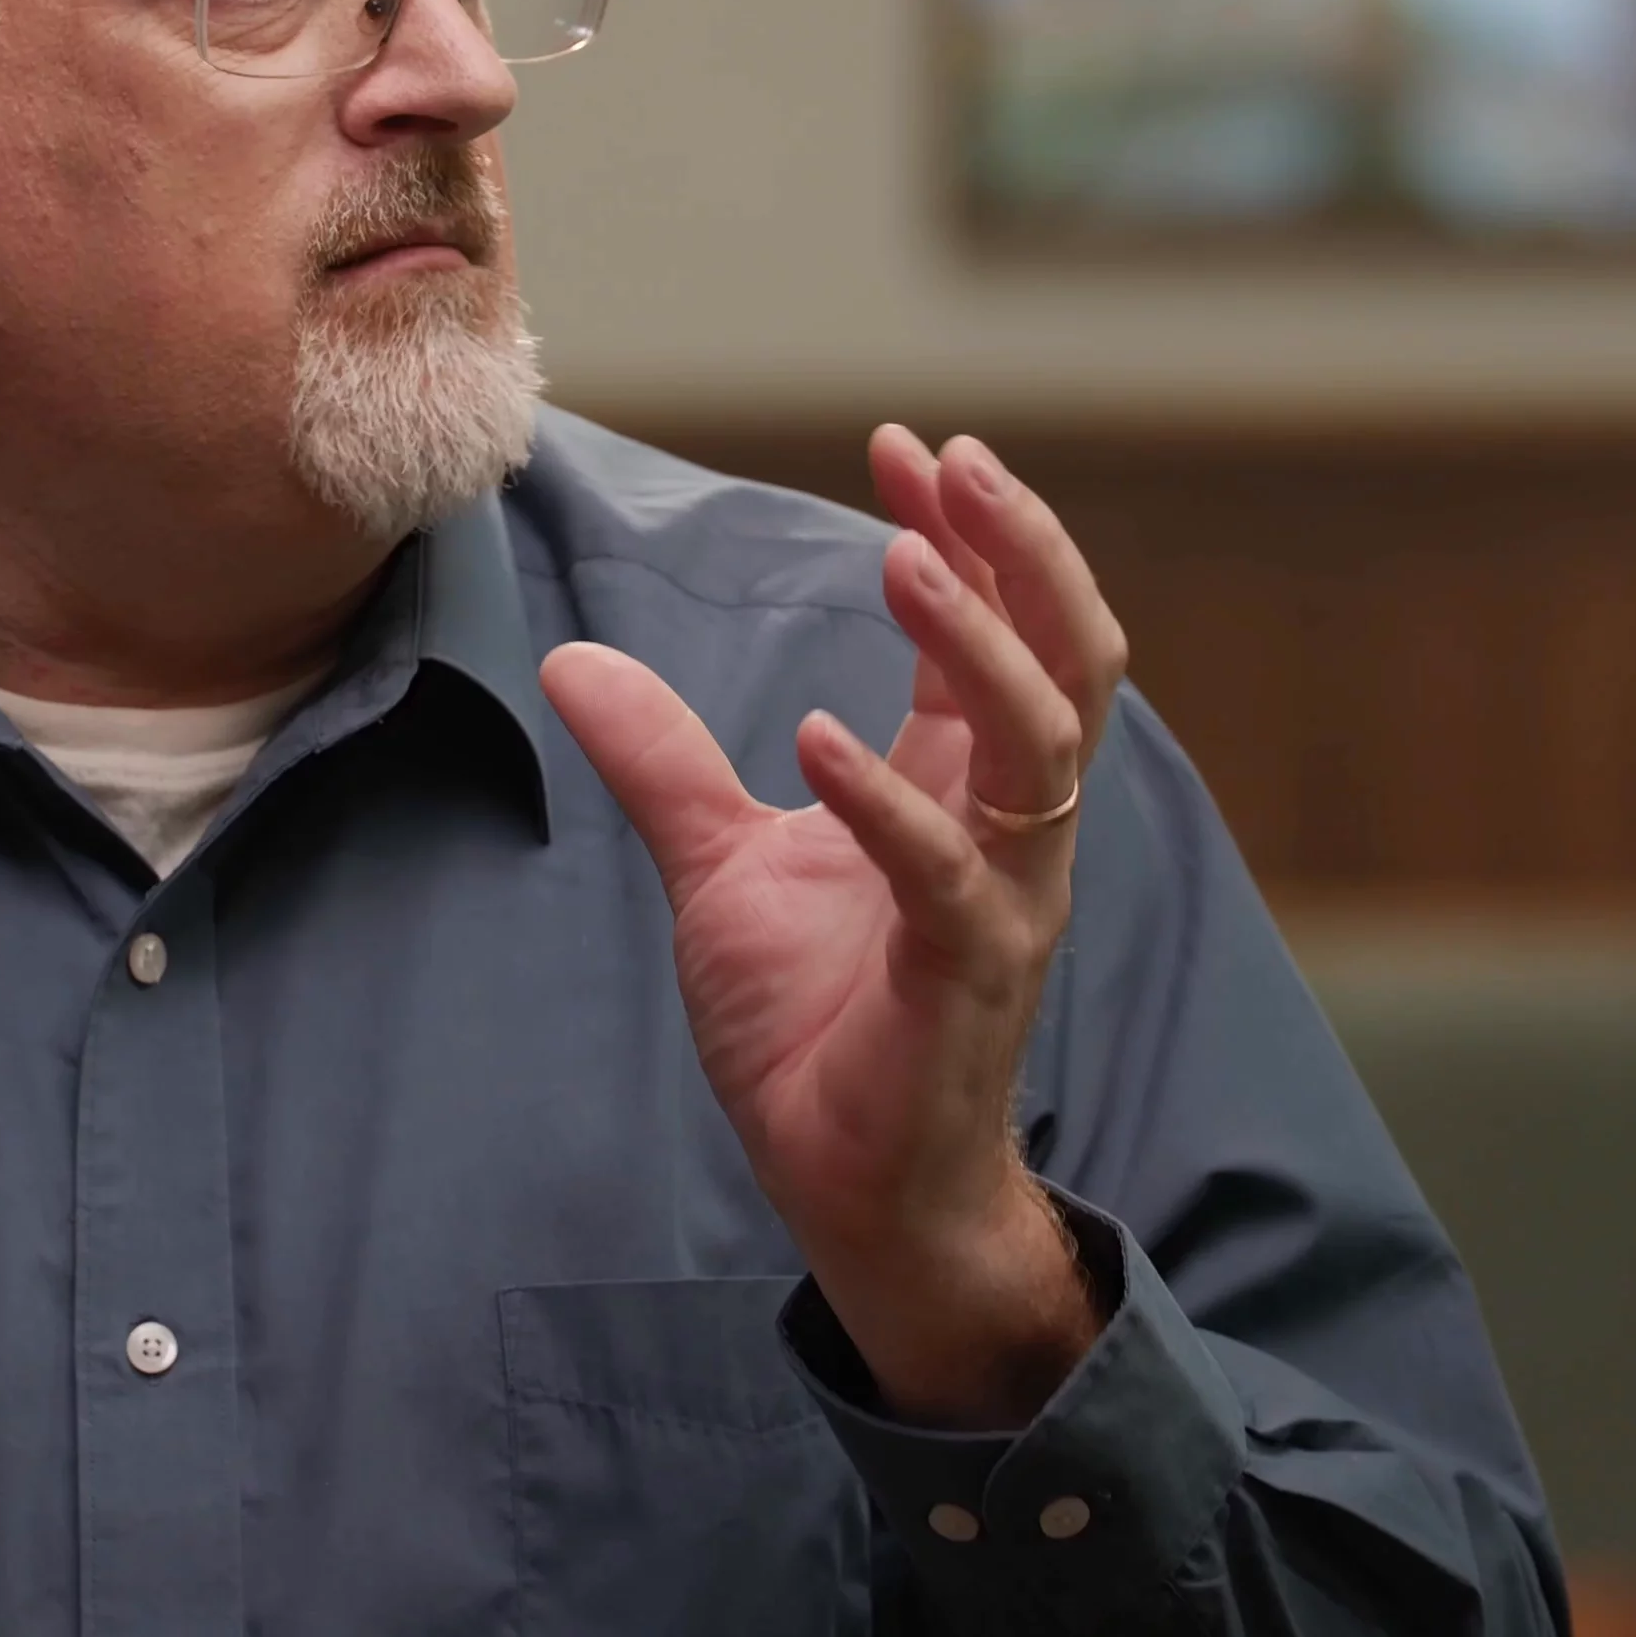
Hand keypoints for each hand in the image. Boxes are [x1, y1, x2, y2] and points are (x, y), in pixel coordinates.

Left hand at [541, 428, 1127, 1427]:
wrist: (850, 1188)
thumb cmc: (812, 1027)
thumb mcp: (719, 867)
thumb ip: (663, 762)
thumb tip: (568, 661)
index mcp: (963, 788)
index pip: (998, 628)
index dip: (970, 535)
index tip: (904, 448)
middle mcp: (1010, 828)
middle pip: (1067, 656)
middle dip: (1023, 551)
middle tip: (956, 462)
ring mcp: (1003, 900)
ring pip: (1043, 744)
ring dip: (980, 643)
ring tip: (904, 558)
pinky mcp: (964, 978)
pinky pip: (948, 876)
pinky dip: (885, 803)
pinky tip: (814, 740)